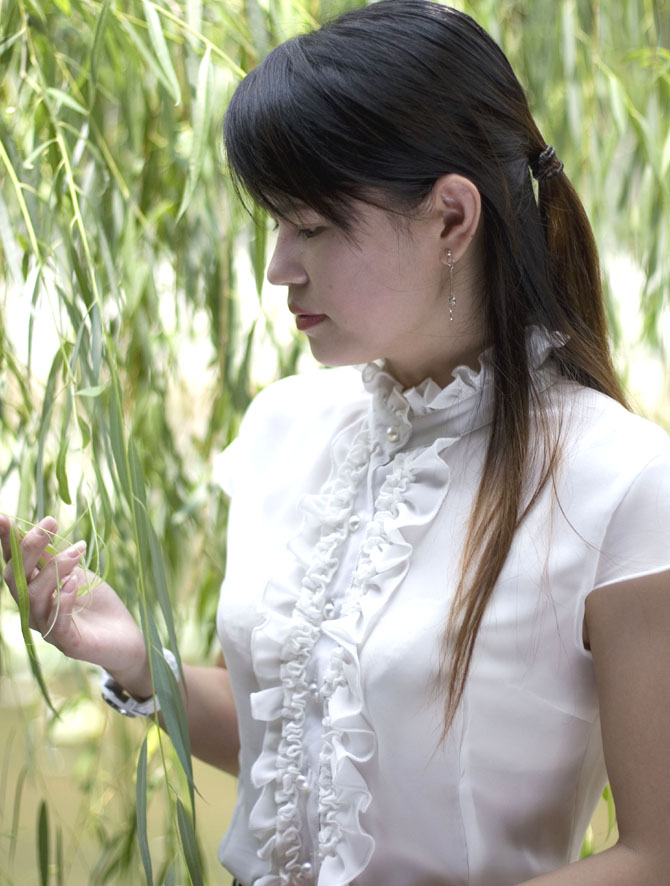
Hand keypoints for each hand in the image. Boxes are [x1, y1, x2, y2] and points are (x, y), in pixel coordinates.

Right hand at [0, 515, 149, 693]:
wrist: (125, 637)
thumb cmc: (97, 603)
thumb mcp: (76, 573)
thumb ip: (56, 559)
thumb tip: (41, 528)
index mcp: (32, 590)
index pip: (13, 564)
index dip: (6, 542)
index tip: (3, 517)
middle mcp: (33, 609)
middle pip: (15, 579)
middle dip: (29, 548)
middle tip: (51, 523)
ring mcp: (48, 628)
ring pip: (35, 597)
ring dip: (54, 568)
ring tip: (77, 550)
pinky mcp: (69, 644)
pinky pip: (57, 623)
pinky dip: (63, 600)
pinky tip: (73, 582)